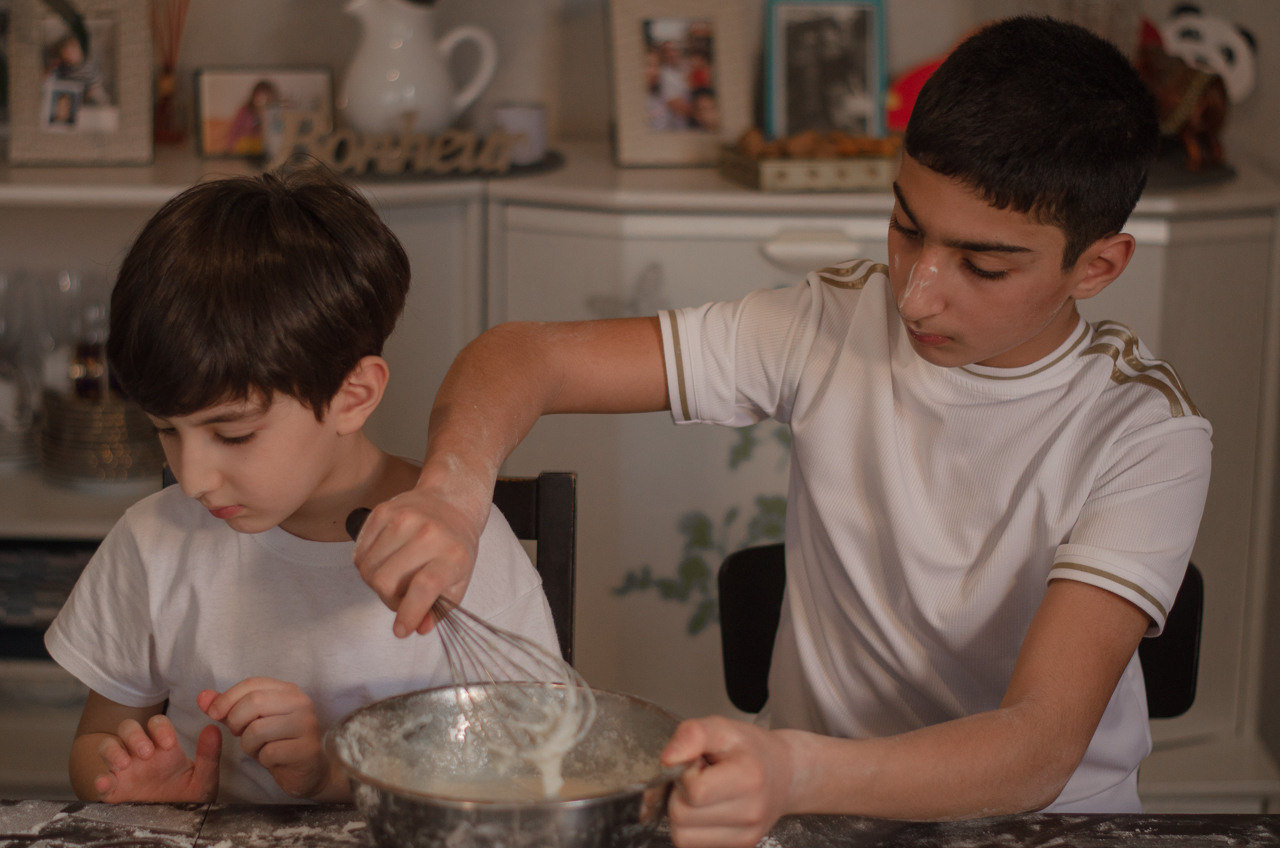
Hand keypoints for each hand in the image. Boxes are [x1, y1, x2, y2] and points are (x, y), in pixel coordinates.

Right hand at [94, 715, 220, 802]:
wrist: (174, 824)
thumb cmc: (187, 795)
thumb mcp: (203, 778)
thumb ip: (209, 756)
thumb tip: (214, 729)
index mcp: (163, 748)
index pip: (156, 723)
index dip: (160, 728)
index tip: (169, 744)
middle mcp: (140, 754)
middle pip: (128, 728)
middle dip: (135, 736)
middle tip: (146, 753)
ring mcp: (124, 771)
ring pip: (108, 746)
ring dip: (114, 751)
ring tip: (125, 764)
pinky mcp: (113, 791)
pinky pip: (99, 780)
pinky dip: (99, 780)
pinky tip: (106, 783)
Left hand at [199, 678, 343, 800]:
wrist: (307, 770)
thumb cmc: (276, 742)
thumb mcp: (249, 722)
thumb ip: (227, 708)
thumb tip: (202, 697)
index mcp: (288, 690)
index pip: (251, 684)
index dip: (226, 698)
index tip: (213, 714)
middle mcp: (301, 702)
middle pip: (254, 702)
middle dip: (236, 721)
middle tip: (238, 734)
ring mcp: (307, 725)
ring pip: (259, 729)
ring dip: (248, 744)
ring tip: (258, 748)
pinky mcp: (307, 749)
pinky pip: (270, 752)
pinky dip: (263, 759)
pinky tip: (272, 759)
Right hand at [351, 485, 484, 637]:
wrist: (450, 502)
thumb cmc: (454, 546)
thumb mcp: (459, 580)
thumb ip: (440, 609)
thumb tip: (419, 628)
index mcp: (452, 553)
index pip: (425, 586)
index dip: (409, 612)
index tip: (401, 630)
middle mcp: (428, 534)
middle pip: (386, 581)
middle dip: (389, 598)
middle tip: (402, 595)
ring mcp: (403, 519)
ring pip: (368, 568)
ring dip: (377, 582)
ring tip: (395, 575)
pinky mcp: (382, 511)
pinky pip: (359, 552)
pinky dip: (367, 564)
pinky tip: (386, 559)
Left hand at [660, 716, 796, 847]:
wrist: (784, 774)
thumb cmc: (751, 750)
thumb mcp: (722, 728)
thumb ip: (692, 735)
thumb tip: (667, 760)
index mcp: (748, 778)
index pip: (694, 791)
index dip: (684, 774)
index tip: (697, 763)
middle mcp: (750, 813)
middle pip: (682, 816)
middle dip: (680, 793)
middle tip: (699, 777)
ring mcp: (746, 836)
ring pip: (682, 836)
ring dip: (682, 813)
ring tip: (703, 793)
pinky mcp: (739, 847)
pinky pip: (692, 844)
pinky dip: (690, 828)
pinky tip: (706, 809)